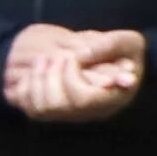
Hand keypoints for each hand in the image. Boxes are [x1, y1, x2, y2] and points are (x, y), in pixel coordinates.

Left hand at [10, 22, 145, 122]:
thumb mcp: (127, 41)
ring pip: (46, 107)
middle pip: (65, 104)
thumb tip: (83, 56)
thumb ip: (112, 45)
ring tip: (45, 58)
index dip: (77, 79)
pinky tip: (36, 71)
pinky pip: (30, 108)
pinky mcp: (49, 113)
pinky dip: (28, 86)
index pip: (88, 98)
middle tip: (59, 55)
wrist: (87, 52)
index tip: (71, 57)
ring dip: (40, 77)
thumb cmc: (116, 49)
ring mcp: (70, 114)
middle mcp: (93, 111)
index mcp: (115, 96)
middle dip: (57, 74)